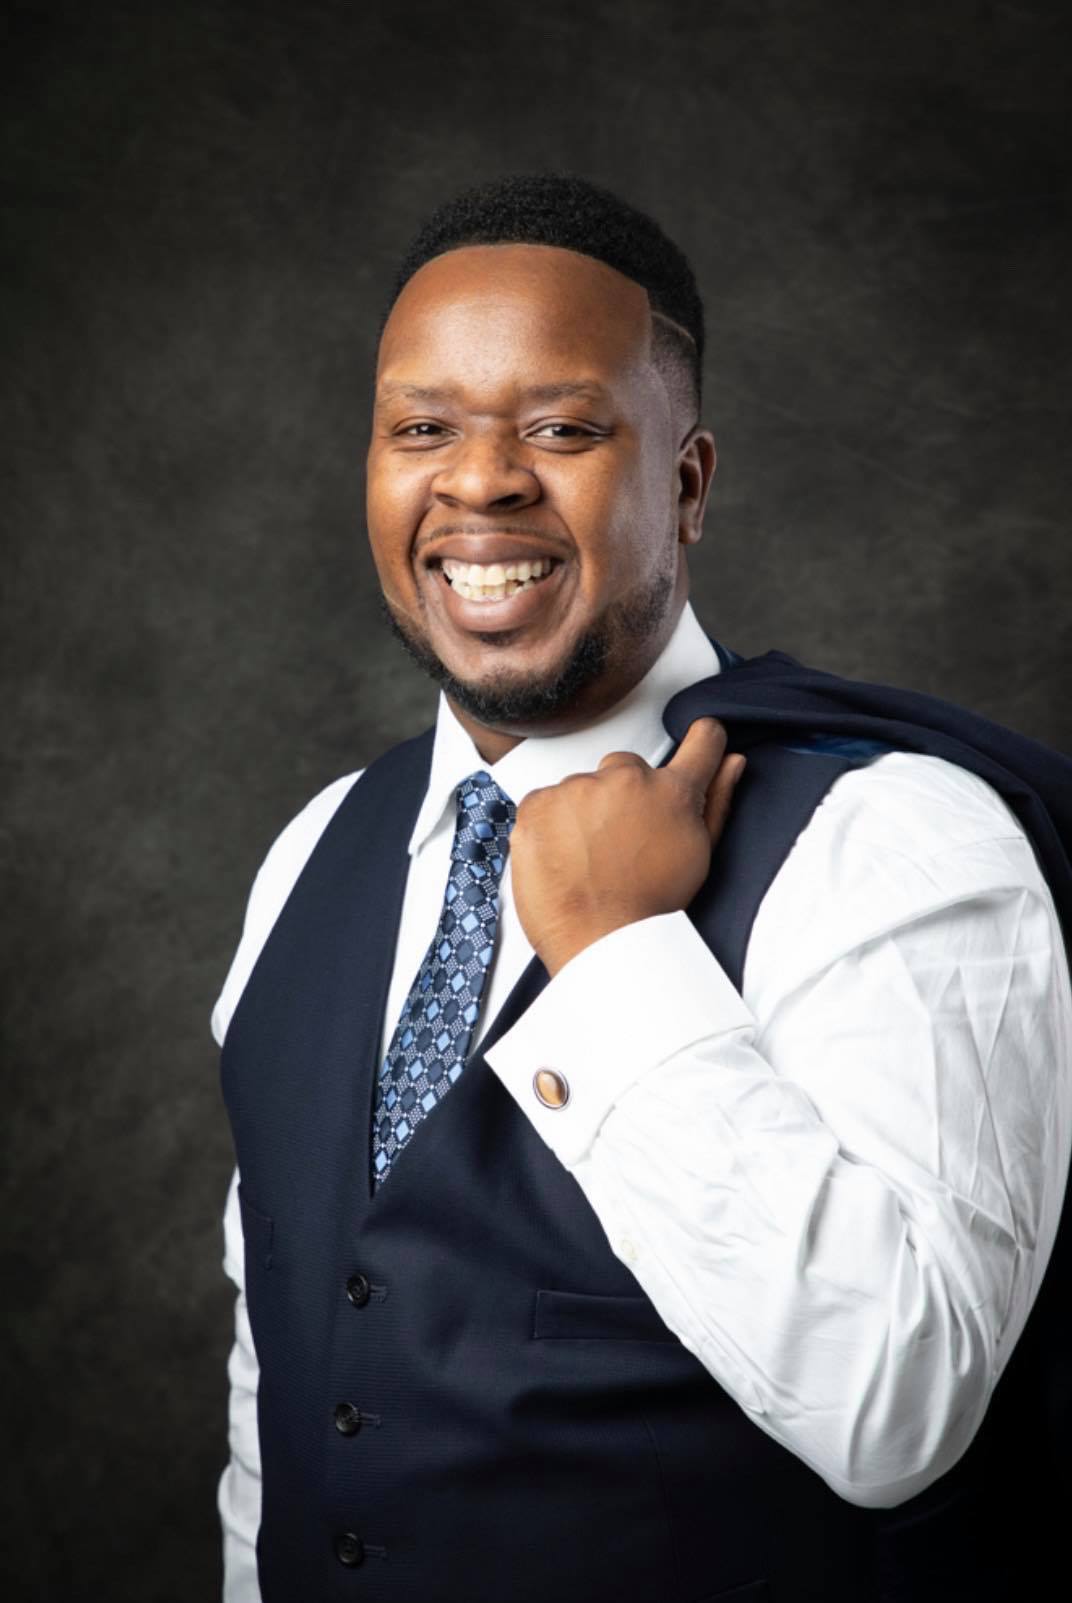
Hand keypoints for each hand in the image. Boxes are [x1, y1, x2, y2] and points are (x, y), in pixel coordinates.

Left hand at [509, 718, 745, 976]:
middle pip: (625, 767)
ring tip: (587, 859)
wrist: (599, 941)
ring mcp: (579, 788)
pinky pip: (545, 802)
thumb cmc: (650, 906)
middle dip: (622, 795)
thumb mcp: (697, 854)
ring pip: (581, 787)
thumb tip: (733, 762)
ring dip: (583, 812)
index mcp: (672, 791)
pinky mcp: (539, 804)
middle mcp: (626, 779)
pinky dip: (550, 825)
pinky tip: (562, 858)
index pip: (702, 741)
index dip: (703, 741)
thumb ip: (717, 800)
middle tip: (617, 843)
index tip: (699, 742)